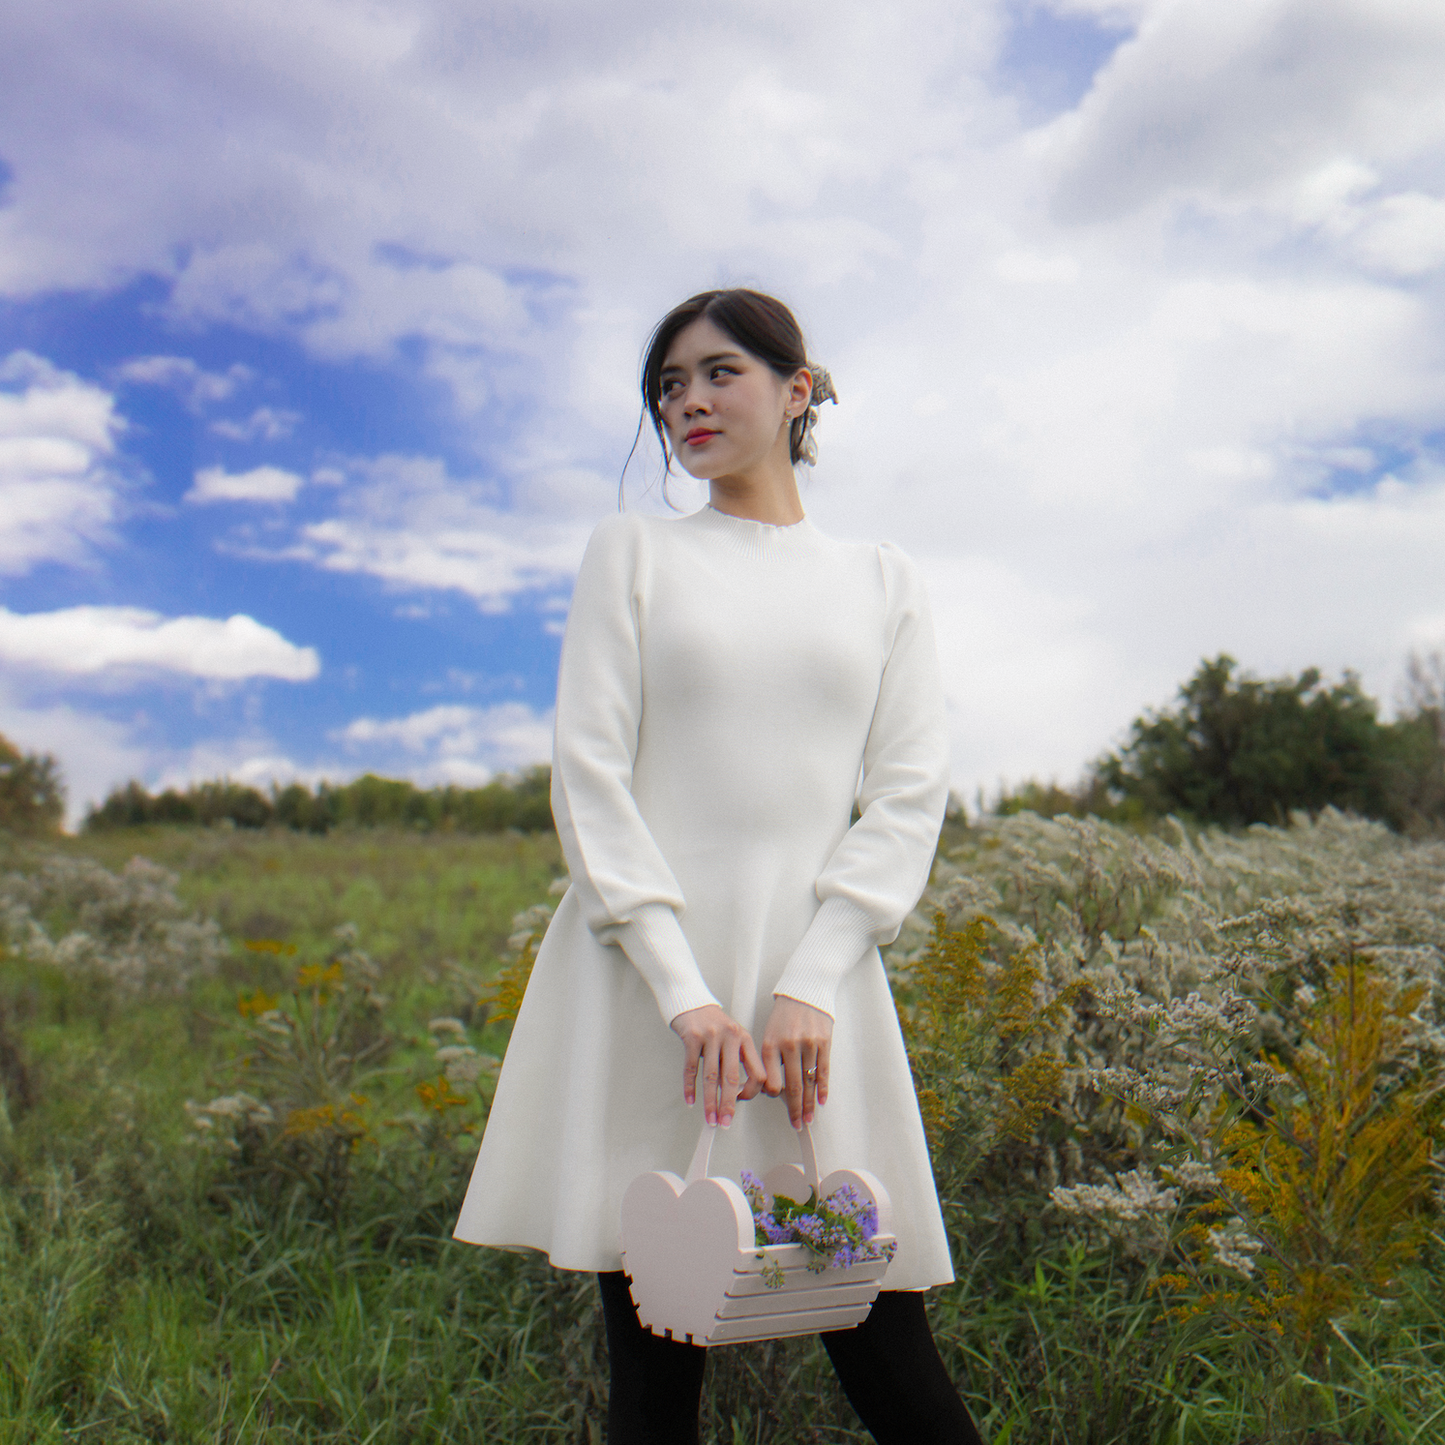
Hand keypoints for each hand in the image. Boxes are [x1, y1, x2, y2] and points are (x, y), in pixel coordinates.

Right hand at [670, 1004, 764, 1128]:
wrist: (692, 1003)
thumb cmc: (713, 1024)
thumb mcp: (732, 1038)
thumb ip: (737, 1061)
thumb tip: (737, 1094)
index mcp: (744, 1039)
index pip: (757, 1072)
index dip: (751, 1092)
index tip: (741, 1103)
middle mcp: (730, 1036)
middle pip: (732, 1078)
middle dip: (729, 1104)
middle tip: (726, 1122)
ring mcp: (711, 1036)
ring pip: (711, 1076)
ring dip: (710, 1101)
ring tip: (710, 1117)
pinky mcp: (692, 1037)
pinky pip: (691, 1068)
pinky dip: (690, 1087)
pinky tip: (691, 1100)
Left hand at [760, 996, 832, 1128]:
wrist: (804, 991)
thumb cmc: (785, 1015)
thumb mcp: (769, 1034)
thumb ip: (770, 1060)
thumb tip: (773, 1088)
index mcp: (771, 1044)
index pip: (771, 1080)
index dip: (774, 1098)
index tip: (777, 1108)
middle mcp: (789, 1045)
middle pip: (792, 1085)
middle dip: (794, 1109)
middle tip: (796, 1124)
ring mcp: (808, 1043)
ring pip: (808, 1081)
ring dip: (809, 1103)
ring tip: (808, 1118)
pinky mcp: (824, 1042)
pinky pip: (823, 1070)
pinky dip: (822, 1088)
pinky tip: (821, 1101)